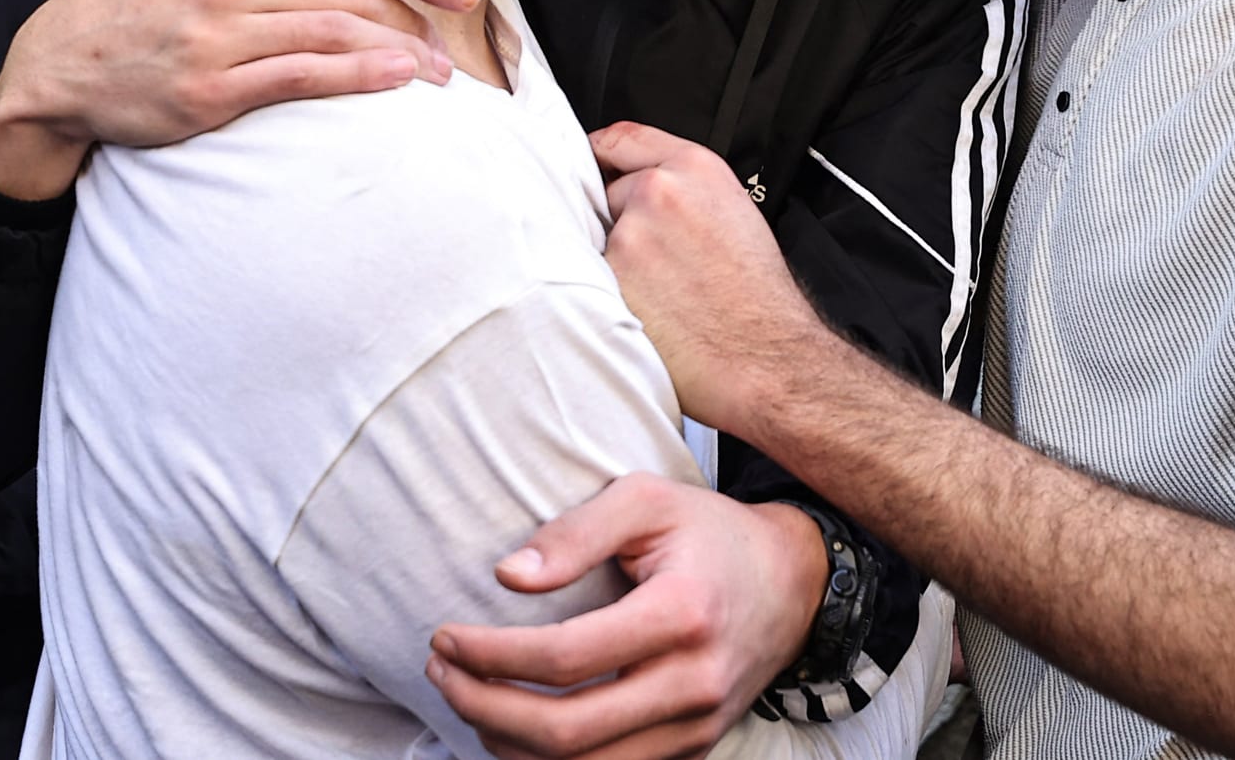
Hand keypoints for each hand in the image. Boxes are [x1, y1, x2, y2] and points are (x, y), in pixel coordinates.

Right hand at [0, 0, 480, 197]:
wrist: (64, 62)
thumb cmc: (144, 0)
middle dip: (415, 15)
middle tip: (448, 44)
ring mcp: (219, 29)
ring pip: (335, 28)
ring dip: (400, 50)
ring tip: (434, 72)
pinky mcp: (212, 85)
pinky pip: (303, 74)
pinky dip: (360, 74)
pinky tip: (395, 80)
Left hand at [426, 476, 827, 759]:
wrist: (793, 582)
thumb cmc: (708, 533)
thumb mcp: (645, 500)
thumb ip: (575, 531)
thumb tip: (507, 576)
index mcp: (680, 615)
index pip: (565, 658)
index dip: (491, 656)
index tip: (445, 637)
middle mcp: (694, 683)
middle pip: (567, 731)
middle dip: (486, 707)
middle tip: (441, 673)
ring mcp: (698, 726)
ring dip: (510, 745)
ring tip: (467, 700)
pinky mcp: (694, 747)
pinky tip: (512, 729)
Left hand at [593, 123, 825, 437]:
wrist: (768, 359)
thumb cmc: (759, 300)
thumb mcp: (733, 216)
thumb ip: (686, 191)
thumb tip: (642, 190)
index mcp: (696, 168)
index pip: (622, 138)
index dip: (602, 154)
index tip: (590, 163)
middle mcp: (659, 190)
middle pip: (608, 194)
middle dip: (620, 223)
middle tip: (656, 263)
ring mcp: (630, 232)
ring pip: (598, 239)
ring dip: (615, 262)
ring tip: (660, 294)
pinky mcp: (609, 276)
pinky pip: (589, 278)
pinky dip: (606, 294)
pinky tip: (647, 311)